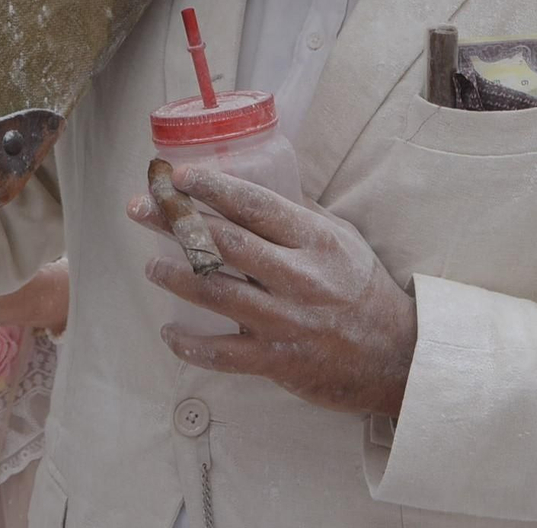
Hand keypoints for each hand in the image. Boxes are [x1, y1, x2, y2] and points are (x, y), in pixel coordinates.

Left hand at [128, 167, 416, 418]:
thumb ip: (299, 218)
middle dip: (176, 221)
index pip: (254, 205)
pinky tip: (171, 333)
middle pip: (224, 242)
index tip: (179, 176)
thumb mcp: (342, 240)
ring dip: (175, 276)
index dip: (212, 187)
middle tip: (142, 207)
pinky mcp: (276, 360)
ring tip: (152, 267)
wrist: (393, 354)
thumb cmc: (363, 289)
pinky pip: (221, 353)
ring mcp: (285, 320)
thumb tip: (251, 193)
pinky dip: (190, 345)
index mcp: (315, 240)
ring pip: (215, 292)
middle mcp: (298, 276)